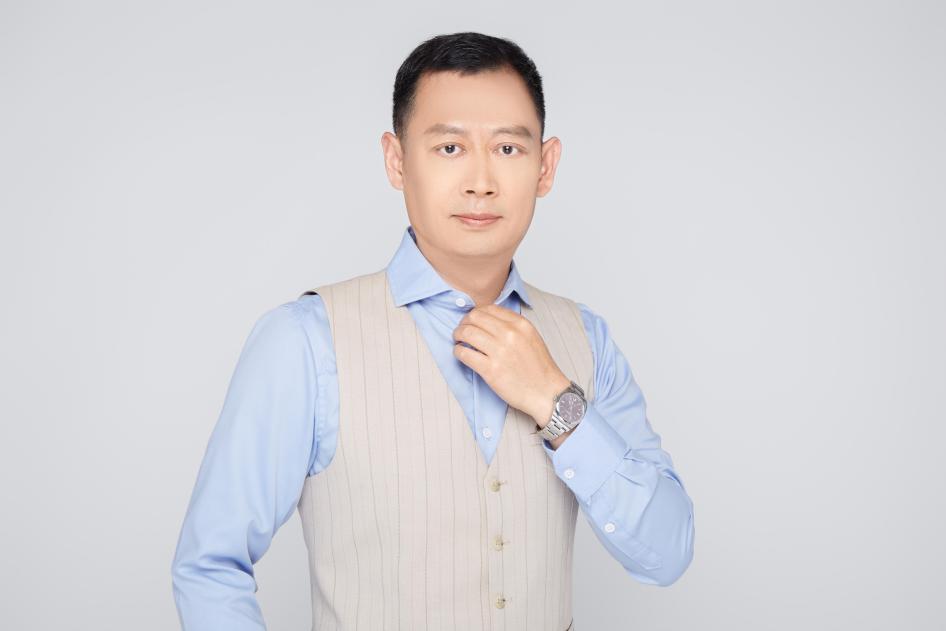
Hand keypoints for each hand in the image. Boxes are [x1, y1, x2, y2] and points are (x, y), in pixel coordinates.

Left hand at [452, 304, 571, 426]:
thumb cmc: (539, 368)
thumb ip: (513, 326)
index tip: (472, 321)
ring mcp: (499, 352)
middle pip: (475, 317)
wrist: (547, 393)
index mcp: (520, 324)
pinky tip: (460, 353)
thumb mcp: (531, 337)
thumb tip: (488, 319)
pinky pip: (464, 353)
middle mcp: (510, 334)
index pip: (489, 308)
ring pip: (467, 333)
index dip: (476, 313)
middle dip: (464, 323)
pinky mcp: (490, 370)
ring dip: (458, 335)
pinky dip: (458, 351)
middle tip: (461, 331)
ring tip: (459, 341)